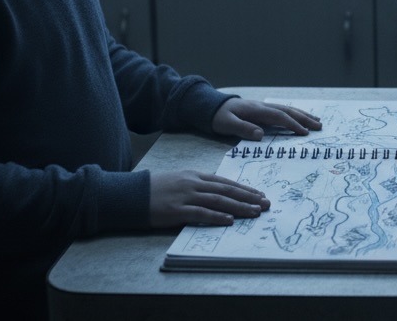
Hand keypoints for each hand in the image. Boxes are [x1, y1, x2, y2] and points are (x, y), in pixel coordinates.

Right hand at [148, 169, 269, 226]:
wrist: (131, 194)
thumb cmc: (154, 189)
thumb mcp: (179, 180)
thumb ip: (197, 185)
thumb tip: (216, 193)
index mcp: (195, 175)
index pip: (225, 182)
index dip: (244, 188)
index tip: (259, 194)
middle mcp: (193, 184)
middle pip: (226, 190)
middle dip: (248, 197)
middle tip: (265, 203)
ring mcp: (185, 196)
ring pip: (218, 201)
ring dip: (239, 207)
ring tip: (254, 212)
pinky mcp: (176, 210)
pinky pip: (200, 214)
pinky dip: (216, 217)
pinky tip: (229, 221)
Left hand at [211, 99, 322, 140]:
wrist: (212, 106)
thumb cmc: (219, 117)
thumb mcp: (226, 124)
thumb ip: (242, 128)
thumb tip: (260, 135)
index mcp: (256, 110)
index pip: (279, 116)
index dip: (292, 124)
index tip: (304, 133)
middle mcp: (263, 107)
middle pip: (288, 111)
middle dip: (304, 118)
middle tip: (319, 126)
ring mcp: (264, 107)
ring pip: (288, 109)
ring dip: (303, 115)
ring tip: (317, 121)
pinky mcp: (263, 110)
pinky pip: (283, 111)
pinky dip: (295, 114)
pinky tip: (301, 118)